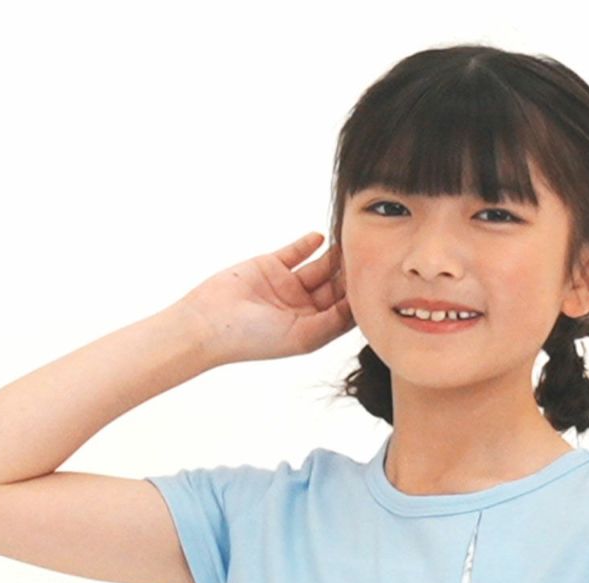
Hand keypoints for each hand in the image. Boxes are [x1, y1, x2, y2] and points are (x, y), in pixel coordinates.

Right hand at [172, 230, 355, 365]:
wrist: (210, 323)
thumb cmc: (254, 339)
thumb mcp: (301, 337)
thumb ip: (331, 323)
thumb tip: (359, 309)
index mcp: (312, 330)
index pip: (344, 313)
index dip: (361, 300)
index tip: (378, 286)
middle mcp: (303, 309)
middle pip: (336, 289)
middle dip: (351, 276)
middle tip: (371, 259)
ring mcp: (288, 287)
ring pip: (319, 268)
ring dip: (335, 258)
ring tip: (351, 244)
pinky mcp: (271, 266)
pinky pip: (296, 252)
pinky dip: (309, 244)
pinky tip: (323, 237)